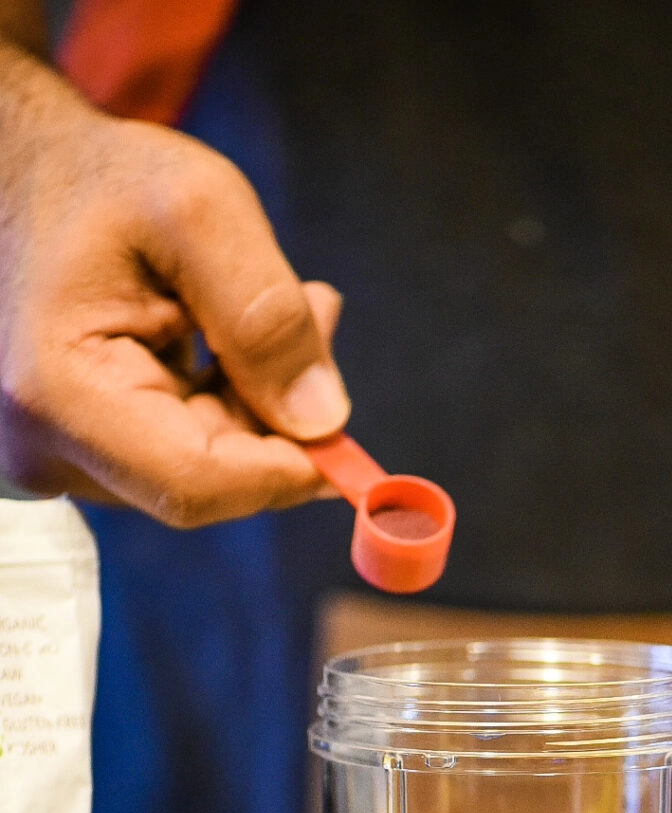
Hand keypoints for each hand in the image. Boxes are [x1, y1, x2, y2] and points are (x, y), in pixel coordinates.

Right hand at [0, 48, 349, 524]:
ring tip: (288, 306)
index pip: (196, 485)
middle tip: (319, 313)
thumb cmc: (98, 179)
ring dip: (260, 403)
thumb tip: (323, 419)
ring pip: (202, 470)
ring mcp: (59, 458)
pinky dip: (229, 403)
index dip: (285, 470)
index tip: (345, 429)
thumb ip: (265, 315)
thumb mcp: (198, 210)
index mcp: (60, 395)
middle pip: (206, 483)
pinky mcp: (80, 453)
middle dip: (281, 418)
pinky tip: (239, 335)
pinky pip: (180, 453)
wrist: (21, 174)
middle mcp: (45, 449)